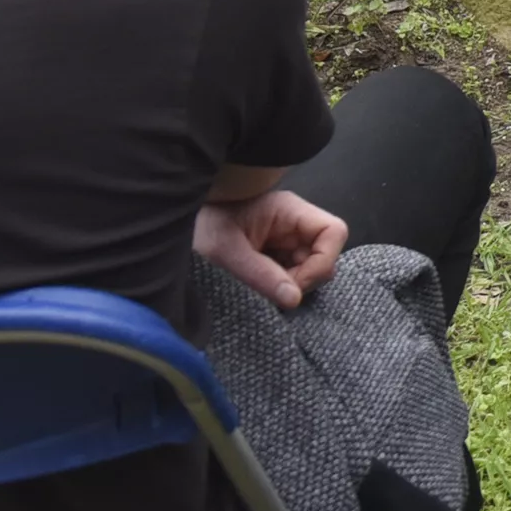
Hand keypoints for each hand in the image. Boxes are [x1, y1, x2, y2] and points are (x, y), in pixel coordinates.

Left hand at [195, 191, 345, 309]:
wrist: (176, 221)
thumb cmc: (203, 224)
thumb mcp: (227, 251)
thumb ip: (261, 274)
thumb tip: (294, 299)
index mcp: (290, 211)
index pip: (334, 231)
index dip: (324, 260)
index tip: (295, 283)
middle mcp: (294, 223)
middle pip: (324, 253)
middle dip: (304, 278)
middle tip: (273, 290)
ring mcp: (286, 239)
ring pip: (309, 267)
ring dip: (291, 283)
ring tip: (261, 287)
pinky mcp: (275, 253)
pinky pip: (292, 272)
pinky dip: (281, 285)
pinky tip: (259, 285)